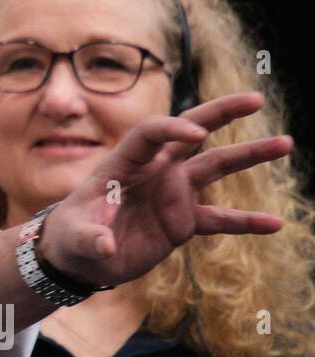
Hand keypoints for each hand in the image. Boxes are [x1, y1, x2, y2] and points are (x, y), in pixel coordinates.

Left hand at [38, 91, 291, 289]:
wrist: (81, 257)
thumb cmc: (72, 236)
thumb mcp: (75, 236)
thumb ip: (91, 238)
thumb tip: (105, 247)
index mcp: (123, 162)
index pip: (151, 133)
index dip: (172, 128)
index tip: (196, 133)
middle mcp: (153, 170)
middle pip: (190, 133)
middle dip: (221, 114)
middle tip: (256, 99)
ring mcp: (172, 193)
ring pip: (215, 166)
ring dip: (249, 155)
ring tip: (285, 142)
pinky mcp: (183, 220)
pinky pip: (220, 219)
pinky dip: (246, 222)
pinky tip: (275, 224)